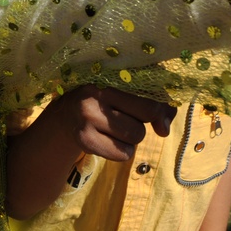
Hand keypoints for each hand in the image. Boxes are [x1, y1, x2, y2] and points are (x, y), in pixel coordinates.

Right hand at [52, 86, 176, 160]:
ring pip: (134, 139)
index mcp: (109, 76)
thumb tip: (165, 131)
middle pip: (143, 122)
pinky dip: (121, 151)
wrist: (65, 115)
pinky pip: (122, 154)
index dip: (160, 112)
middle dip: (140, 125)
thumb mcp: (125, 94)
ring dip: (130, 139)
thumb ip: (155, 106)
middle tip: (124, 118)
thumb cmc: (103, 102)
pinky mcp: (84, 139)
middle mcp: (96, 94)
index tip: (158, 119)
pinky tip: (107, 140)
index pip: (149, 103)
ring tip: (113, 129)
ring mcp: (87, 117)